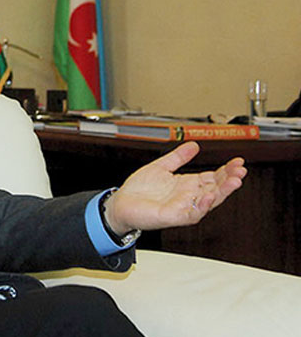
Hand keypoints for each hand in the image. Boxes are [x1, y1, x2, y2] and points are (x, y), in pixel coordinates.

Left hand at [103, 141, 246, 234]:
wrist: (120, 204)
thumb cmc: (139, 190)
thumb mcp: (160, 167)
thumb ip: (177, 157)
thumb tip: (193, 145)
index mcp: (187, 185)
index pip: (213, 177)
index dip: (226, 170)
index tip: (238, 162)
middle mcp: (188, 197)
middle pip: (215, 189)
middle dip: (229, 180)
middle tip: (241, 170)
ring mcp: (182, 207)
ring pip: (208, 202)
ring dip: (222, 192)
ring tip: (234, 181)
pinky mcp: (172, 216)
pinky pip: (191, 213)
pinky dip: (201, 206)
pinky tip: (208, 196)